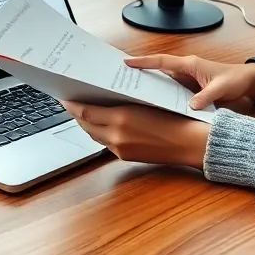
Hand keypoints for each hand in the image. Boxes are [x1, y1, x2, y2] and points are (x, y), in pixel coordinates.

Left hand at [61, 100, 209, 168]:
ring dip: (87, 125)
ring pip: (94, 135)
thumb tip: (105, 98)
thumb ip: (122, 102)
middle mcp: (116, 135)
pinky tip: (103, 126)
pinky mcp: (125, 157)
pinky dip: (100, 134)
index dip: (72, 106)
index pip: (85, 112)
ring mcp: (120, 148)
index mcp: (121, 118)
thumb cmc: (173, 117)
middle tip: (71, 104)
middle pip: (85, 125)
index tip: (65, 98)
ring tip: (85, 113)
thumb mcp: (146, 102)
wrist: (190, 143)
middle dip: (77, 115)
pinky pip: (105, 144)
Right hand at [123, 54, 254, 110]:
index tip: (127, 62)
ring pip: (162, 81)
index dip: (144, 62)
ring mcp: (186, 79)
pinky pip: (170, 90)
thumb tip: (191, 106)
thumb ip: (206, 96)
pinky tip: (152, 105)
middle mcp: (185, 69)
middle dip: (139, 73)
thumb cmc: (235, 79)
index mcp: (190, 64)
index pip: (162, 61)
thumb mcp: (221, 88)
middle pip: (157, 70)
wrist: (246, 82)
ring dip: (148, 85)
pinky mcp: (188, 88)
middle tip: (120, 79)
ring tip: (130, 93)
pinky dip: (161, 95)